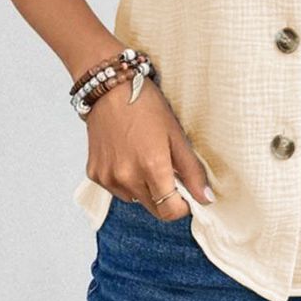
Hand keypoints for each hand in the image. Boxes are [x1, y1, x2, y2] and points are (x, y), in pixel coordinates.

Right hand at [83, 74, 214, 220]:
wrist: (110, 89)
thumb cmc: (146, 105)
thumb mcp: (176, 134)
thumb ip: (192, 171)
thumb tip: (206, 199)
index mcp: (151, 167)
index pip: (170, 211)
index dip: (183, 207)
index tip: (187, 195)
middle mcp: (127, 177)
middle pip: (154, 209)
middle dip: (166, 198)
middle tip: (169, 171)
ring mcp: (108, 177)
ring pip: (135, 199)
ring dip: (145, 189)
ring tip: (145, 158)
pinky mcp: (94, 174)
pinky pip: (117, 189)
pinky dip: (126, 180)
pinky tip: (127, 156)